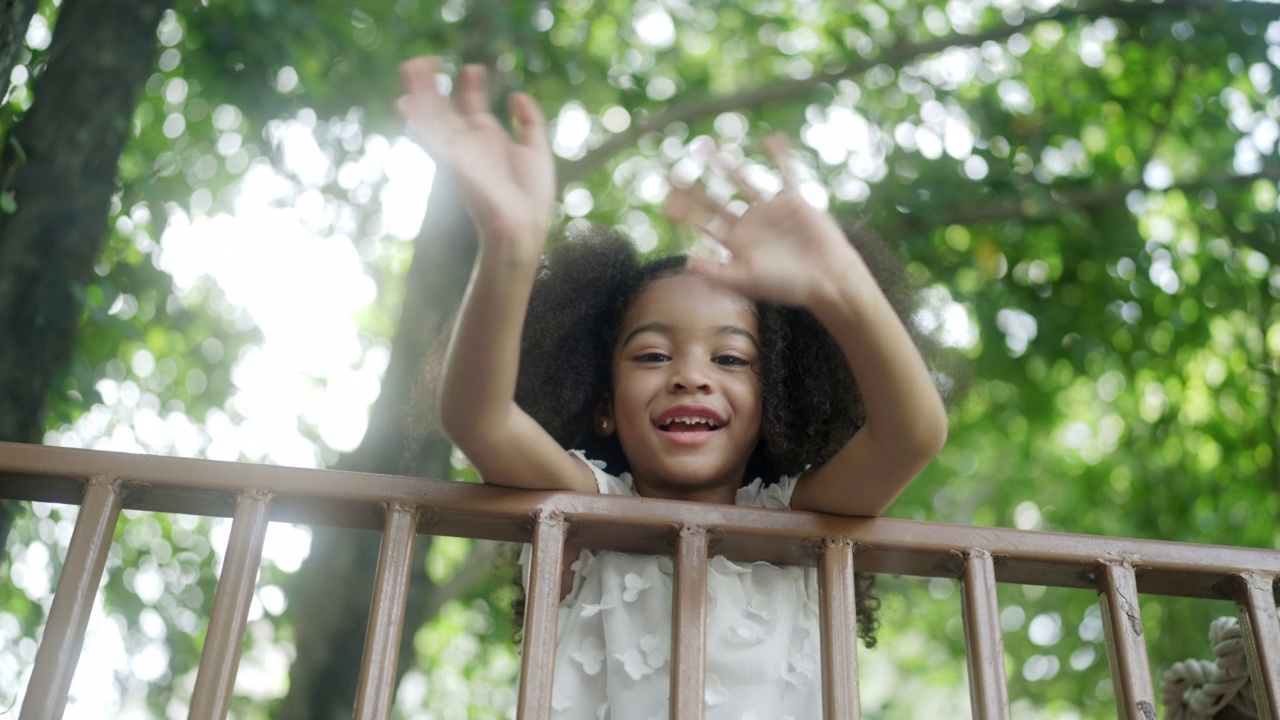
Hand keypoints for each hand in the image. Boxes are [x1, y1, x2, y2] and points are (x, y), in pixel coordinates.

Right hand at [397, 57, 553, 255]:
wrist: (523, 225)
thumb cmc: (531, 196)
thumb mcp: (536, 149)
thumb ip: (529, 121)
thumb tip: (517, 94)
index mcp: (488, 140)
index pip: (473, 105)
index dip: (472, 85)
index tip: (475, 67)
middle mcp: (469, 143)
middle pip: (445, 107)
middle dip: (433, 85)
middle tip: (422, 60)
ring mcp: (458, 152)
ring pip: (433, 117)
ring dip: (420, 94)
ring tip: (411, 67)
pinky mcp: (452, 163)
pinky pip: (430, 139)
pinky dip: (418, 123)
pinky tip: (406, 105)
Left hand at [662, 134, 864, 308]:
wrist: (826, 280)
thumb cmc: (786, 286)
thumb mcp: (746, 280)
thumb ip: (716, 272)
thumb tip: (686, 263)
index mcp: (735, 243)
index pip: (703, 223)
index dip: (683, 212)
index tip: (663, 201)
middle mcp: (749, 224)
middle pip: (715, 200)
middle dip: (694, 187)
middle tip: (673, 170)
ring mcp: (770, 211)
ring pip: (742, 182)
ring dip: (726, 165)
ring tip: (707, 148)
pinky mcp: (793, 202)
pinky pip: (785, 174)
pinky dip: (779, 157)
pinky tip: (771, 139)